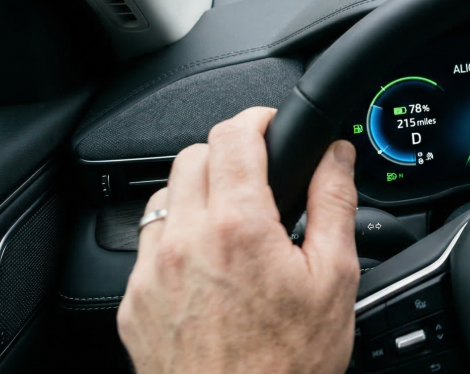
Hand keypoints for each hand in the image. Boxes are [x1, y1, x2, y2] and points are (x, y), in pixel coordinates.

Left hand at [117, 107, 359, 373]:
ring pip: (164, 197)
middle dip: (228, 154)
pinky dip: (177, 240)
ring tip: (234, 224)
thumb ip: (334, 203)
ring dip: (197, 194)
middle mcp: (185, 242)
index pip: (232, 136)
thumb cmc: (289, 363)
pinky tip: (210, 267)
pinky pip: (148, 247)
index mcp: (239, 227)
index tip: (270, 125)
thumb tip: (335, 156)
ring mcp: (151, 274)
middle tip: (260, 177)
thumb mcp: (335, 278)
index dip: (256, 120)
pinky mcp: (133, 304)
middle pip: (191, 156)